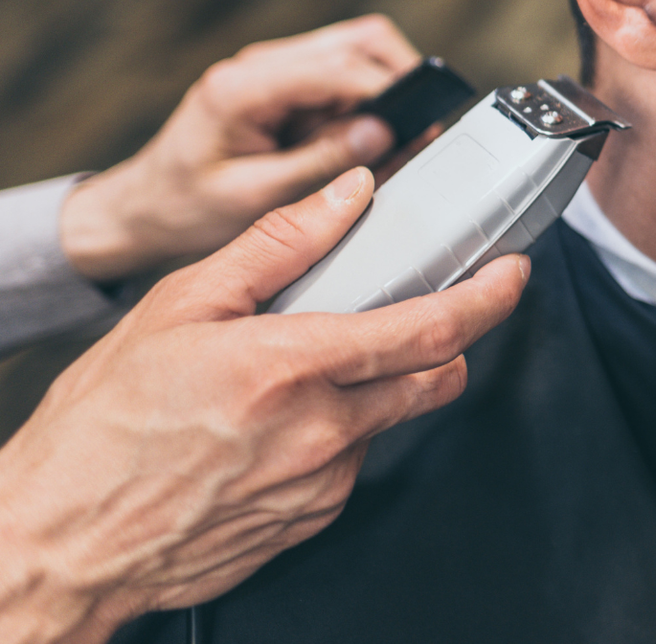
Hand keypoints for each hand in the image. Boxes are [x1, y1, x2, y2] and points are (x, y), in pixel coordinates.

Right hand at [0, 167, 528, 643]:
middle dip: (448, 339)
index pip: (432, 329)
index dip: (491, 297)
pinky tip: (272, 425)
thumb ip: (279, 243)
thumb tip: (350, 194)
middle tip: (422, 309)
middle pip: (436, 377)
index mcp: (293, 368)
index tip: (514, 271)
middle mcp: (321, 432)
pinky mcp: (310, 520)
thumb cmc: (103, 426)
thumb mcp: (180, 306)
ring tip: (297, 374)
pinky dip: (335, 432)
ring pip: (391, 419)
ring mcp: (321, 484)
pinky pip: (351, 461)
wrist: (60, 541)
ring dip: (374, 388)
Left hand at [59, 15, 422, 281]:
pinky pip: (341, 75)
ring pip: (357, 50)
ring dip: (384, 90)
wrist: (141, 210)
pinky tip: (362, 141)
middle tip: (419, 131)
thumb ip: (320, 163)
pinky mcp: (282, 83)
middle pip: (359, 42)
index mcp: (243, 88)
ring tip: (391, 140)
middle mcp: (259, 65)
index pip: (340, 68)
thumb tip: (383, 133)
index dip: (391, 96)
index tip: (423, 129)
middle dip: (400, 81)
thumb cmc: (184, 209)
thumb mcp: (254, 199)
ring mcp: (272, 69)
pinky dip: (364, 101)